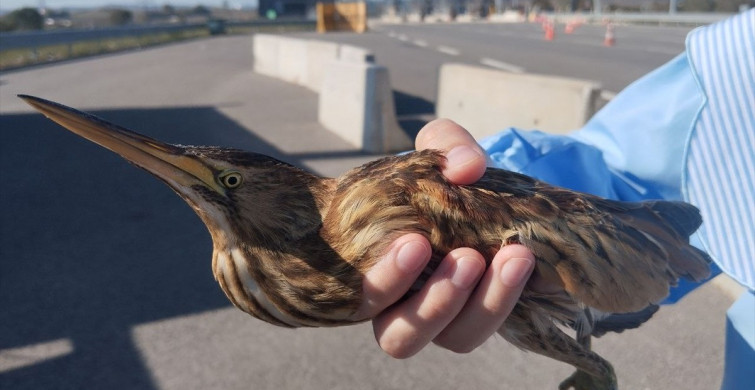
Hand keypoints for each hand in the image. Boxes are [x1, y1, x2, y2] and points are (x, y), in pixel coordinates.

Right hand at [353, 119, 536, 357]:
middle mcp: (400, 305)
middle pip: (400, 337)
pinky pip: (493, 328)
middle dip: (435, 303)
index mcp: (373, 267)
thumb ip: (448, 146)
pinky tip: (527, 263)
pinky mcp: (483, 318)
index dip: (384, 281)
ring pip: (456, 340)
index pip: (360, 297)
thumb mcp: (443, 149)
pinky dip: (510, 298)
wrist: (490, 194)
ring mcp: (445, 319)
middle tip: (469, 257)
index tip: (415, 243)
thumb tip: (467, 169)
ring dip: (486, 304)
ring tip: (515, 256)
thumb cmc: (444, 176)